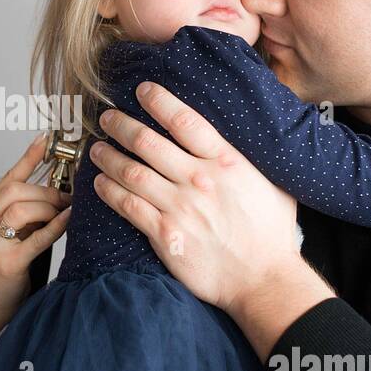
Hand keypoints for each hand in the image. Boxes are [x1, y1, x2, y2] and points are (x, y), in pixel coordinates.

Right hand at [0, 133, 72, 320]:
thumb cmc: (1, 269)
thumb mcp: (7, 234)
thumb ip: (24, 215)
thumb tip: (57, 193)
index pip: (7, 177)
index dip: (28, 157)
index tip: (46, 139)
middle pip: (15, 190)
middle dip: (46, 189)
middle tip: (68, 195)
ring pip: (21, 208)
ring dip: (49, 206)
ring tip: (66, 211)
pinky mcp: (6, 263)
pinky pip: (35, 238)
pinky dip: (55, 226)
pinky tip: (69, 219)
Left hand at [88, 84, 302, 312]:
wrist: (263, 279)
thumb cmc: (271, 234)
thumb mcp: (273, 185)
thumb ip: (251, 161)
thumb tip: (247, 139)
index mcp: (227, 163)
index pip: (185, 121)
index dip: (159, 101)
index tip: (142, 91)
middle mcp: (199, 180)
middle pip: (149, 142)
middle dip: (122, 126)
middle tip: (108, 118)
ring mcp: (180, 207)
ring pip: (132, 172)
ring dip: (109, 157)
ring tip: (97, 149)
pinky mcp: (165, 234)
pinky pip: (128, 207)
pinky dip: (110, 192)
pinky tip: (100, 185)